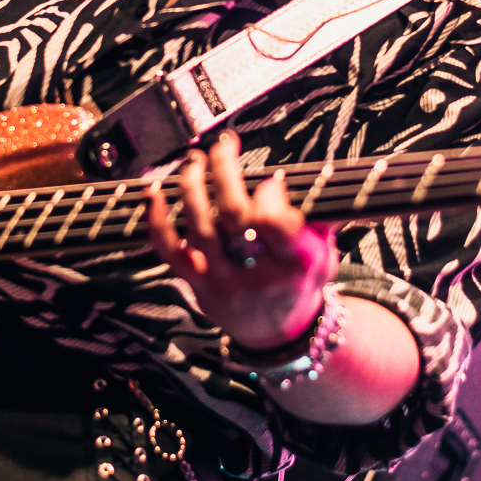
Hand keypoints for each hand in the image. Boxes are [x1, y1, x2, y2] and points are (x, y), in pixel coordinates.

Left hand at [146, 131, 335, 348]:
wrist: (278, 334)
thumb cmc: (301, 284)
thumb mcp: (325, 254)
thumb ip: (319, 218)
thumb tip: (308, 179)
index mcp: (294, 262)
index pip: (274, 221)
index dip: (269, 193)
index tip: (271, 180)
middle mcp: (256, 272)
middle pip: (232, 215)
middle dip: (224, 171)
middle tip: (224, 146)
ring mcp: (222, 279)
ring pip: (199, 228)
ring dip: (192, 186)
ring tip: (195, 161)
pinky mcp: (197, 283)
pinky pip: (169, 251)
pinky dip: (158, 220)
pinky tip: (155, 192)